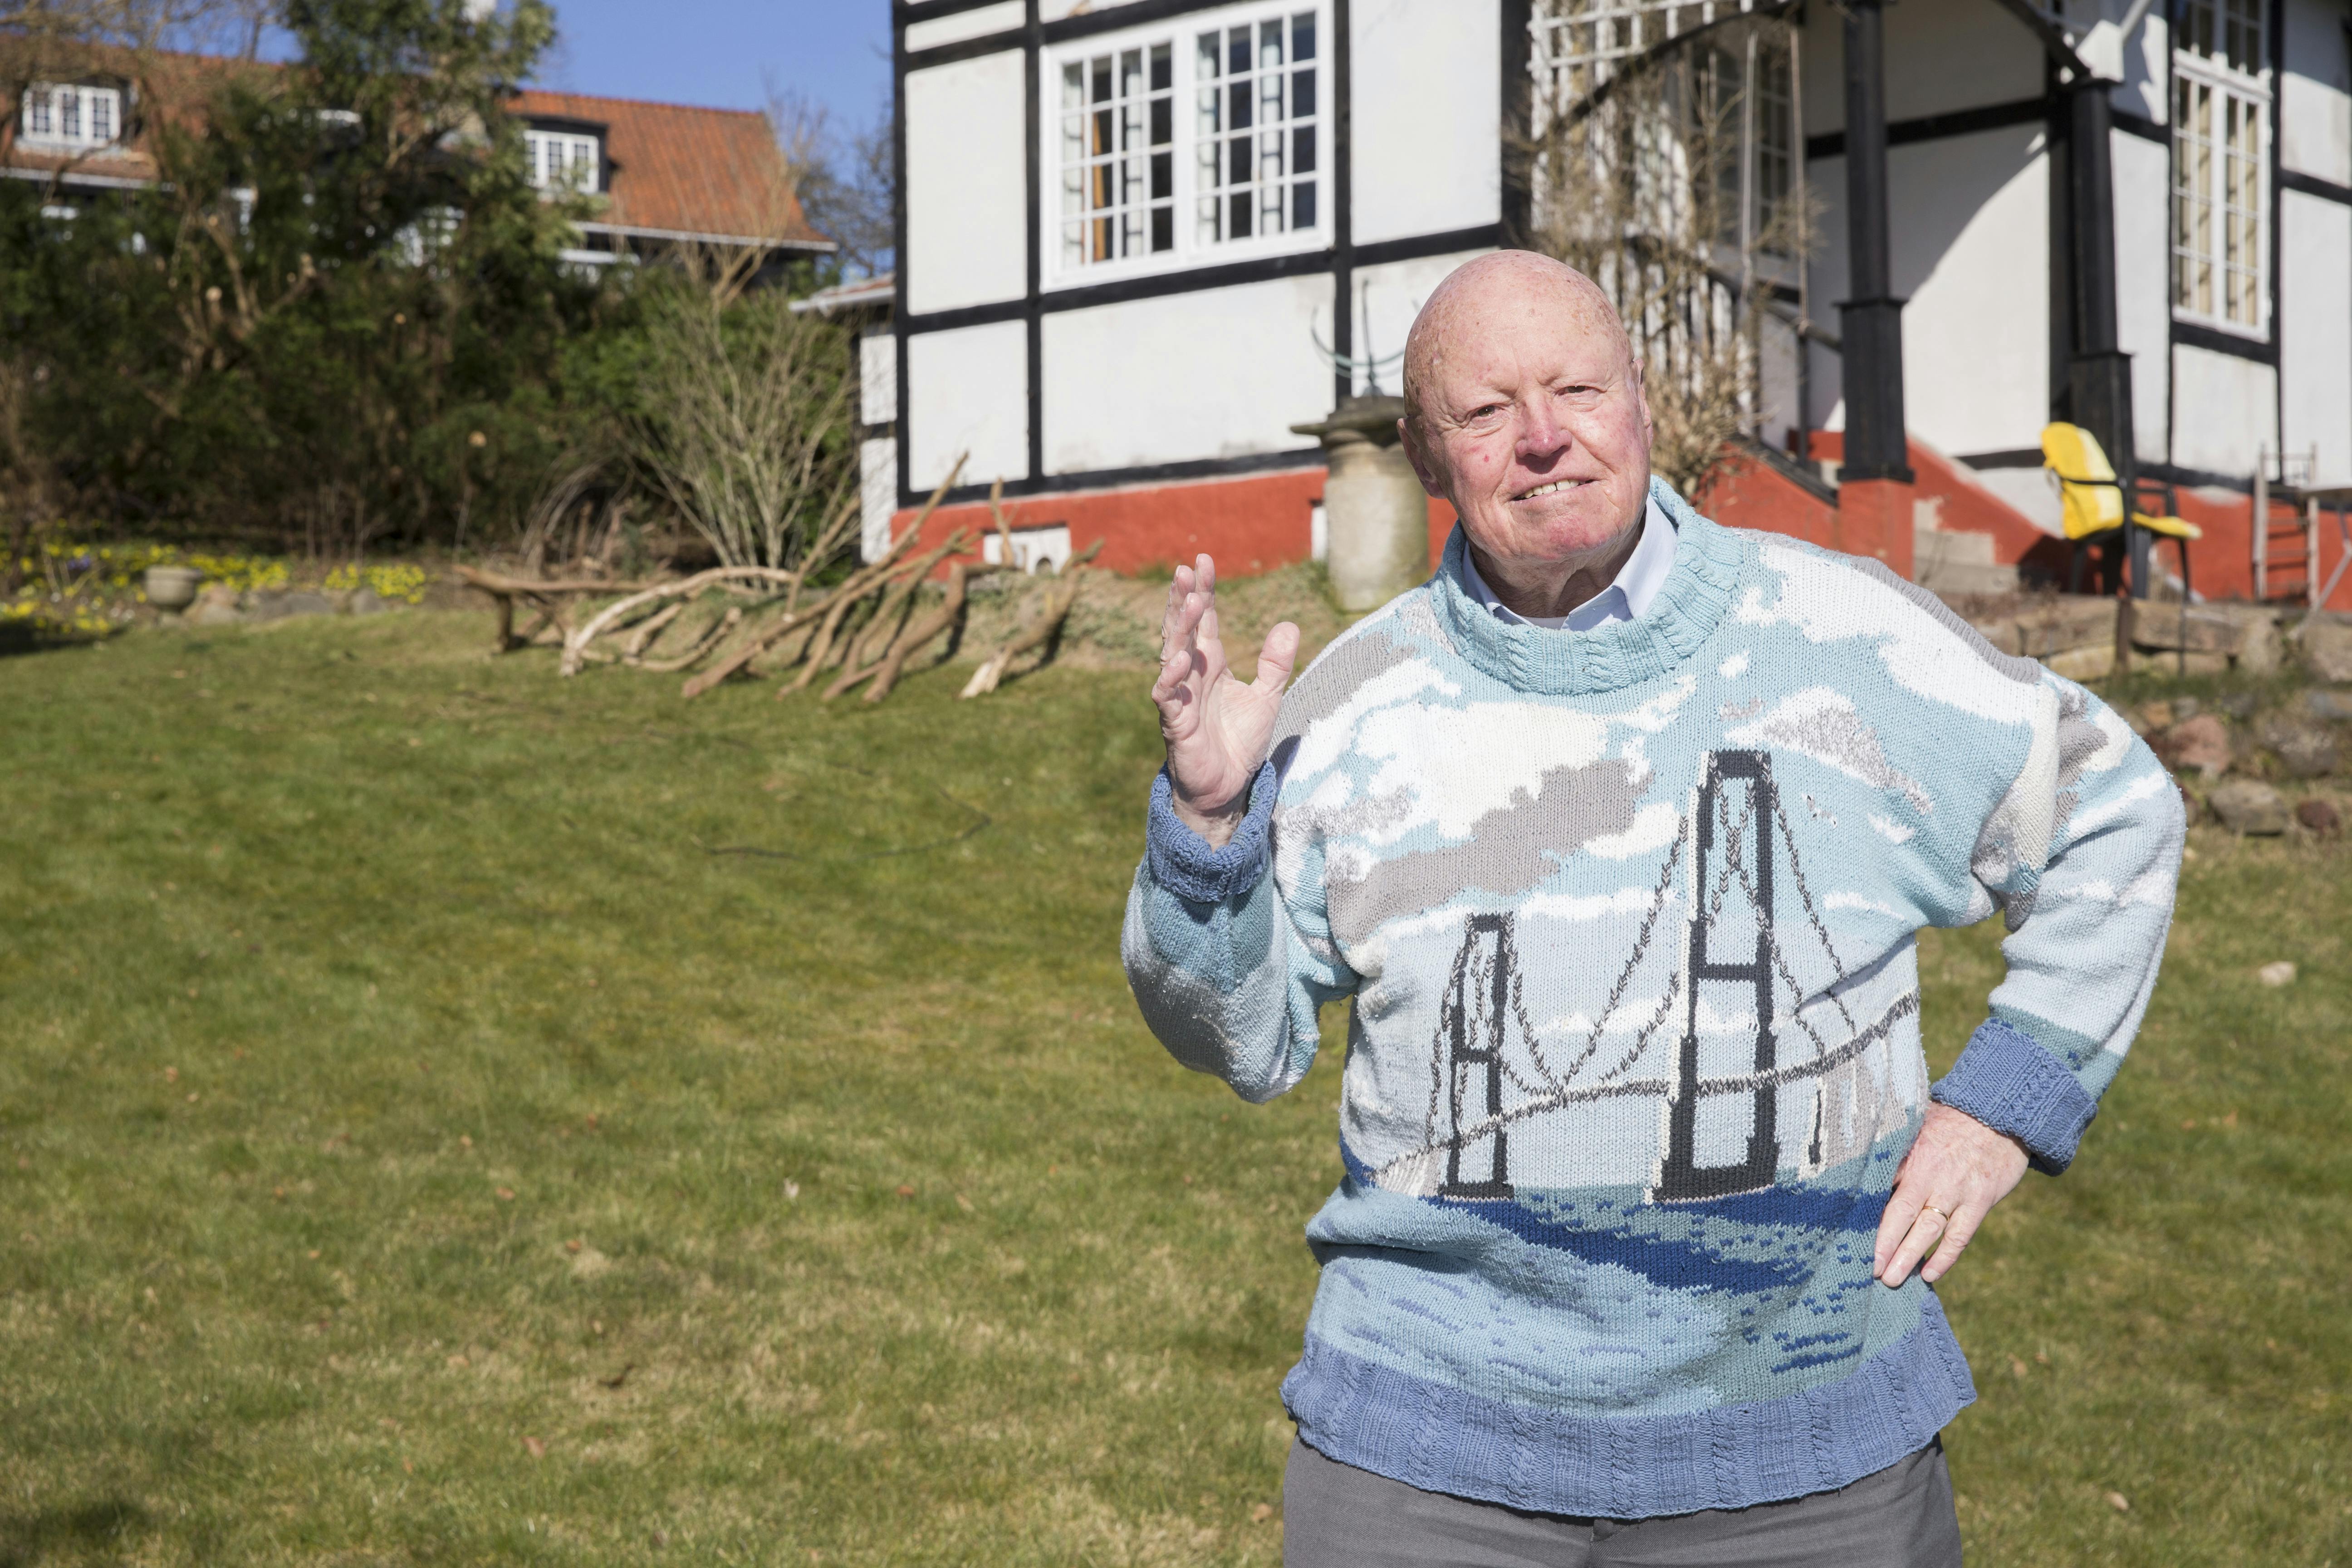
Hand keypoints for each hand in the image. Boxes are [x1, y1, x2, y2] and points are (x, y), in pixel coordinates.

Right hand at [1151, 554, 1299, 846]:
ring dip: (1180, 628)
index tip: (1203, 560)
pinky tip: (1181, 659)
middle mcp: (1191, 675)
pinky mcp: (1175, 724)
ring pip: (1172, 654)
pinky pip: (1167, 695)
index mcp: (1211, 665)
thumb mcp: (1267, 697)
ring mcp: (1180, 697)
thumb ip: (1275, 663)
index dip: (1204, 590)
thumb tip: (1289, 624)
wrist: (1227, 788)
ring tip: (1192, 601)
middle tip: (1186, 569)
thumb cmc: (1239, 742)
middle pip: (1183, 629)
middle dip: (1184, 599)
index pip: (1205, 621)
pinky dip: (1171, 677)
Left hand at [1873, 1103, 2029, 1287]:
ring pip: (1928, 1229)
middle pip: (1901, 1213)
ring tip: (1891, 1280)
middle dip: (1883, 1243)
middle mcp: (1930, 1174)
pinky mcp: (1980, 1201)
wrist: (2000, 1114)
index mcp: (1909, 1153)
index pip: (1879, 1187)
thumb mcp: (1917, 1124)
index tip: (1844, 1233)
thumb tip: (1860, 1163)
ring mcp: (1956, 1190)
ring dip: (1908, 1256)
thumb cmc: (1950, 1120)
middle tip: (1867, 1270)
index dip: (1863, 1213)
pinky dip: (1945, 1257)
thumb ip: (1894, 1147)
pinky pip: (1960, 1236)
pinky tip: (1929, 1274)